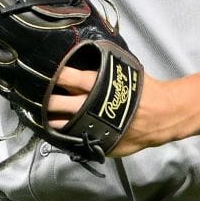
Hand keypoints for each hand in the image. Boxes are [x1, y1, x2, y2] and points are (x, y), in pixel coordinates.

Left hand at [47, 65, 178, 156]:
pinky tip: (60, 133)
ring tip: (43, 117)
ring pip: (61, 126)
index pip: (66, 77)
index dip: (52, 76)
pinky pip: (75, 142)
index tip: (41, 74)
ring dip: (50, 121)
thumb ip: (102, 69)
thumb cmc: (143, 90)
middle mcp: (91, 106)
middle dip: (45, 101)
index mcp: (96, 85)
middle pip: (56, 103)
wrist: (163, 116)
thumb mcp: (122, 72)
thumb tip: (84, 57)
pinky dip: (66, 137)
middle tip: (36, 98)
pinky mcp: (98, 143)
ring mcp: (93, 127)